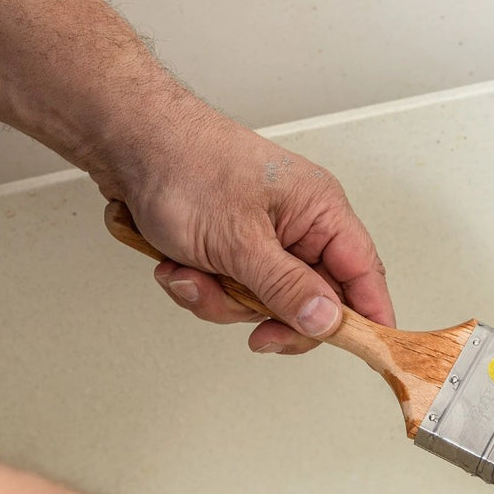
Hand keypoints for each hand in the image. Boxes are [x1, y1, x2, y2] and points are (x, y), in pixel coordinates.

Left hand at [99, 105, 394, 353]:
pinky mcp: (232, 250)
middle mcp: (300, 226)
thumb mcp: (240, 239)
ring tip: (189, 273)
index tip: (366, 352)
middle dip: (269, 315)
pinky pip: (230, 293)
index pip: (364, 275)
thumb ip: (287, 287)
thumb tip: (328, 322)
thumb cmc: (185, 165)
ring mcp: (265, 240)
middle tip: (253, 330)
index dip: (368, 317)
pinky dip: (200, 289)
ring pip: (264, 303)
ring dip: (221, 300)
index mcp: (321, 211)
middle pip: (313, 301)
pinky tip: (177, 265)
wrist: (125, 142)